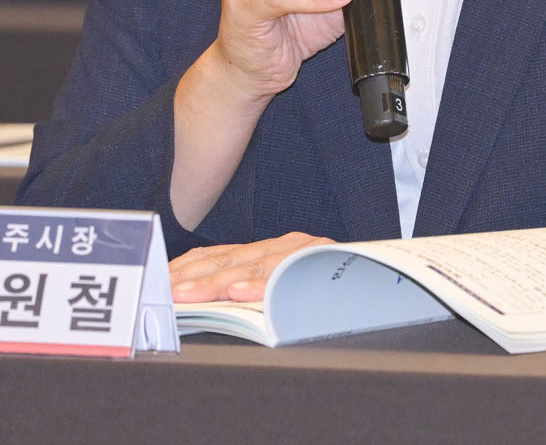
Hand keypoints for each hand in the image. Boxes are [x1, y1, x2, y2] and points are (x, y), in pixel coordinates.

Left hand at [169, 232, 333, 302]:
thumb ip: (254, 282)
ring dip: (218, 282)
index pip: (218, 255)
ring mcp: (299, 252)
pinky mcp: (319, 260)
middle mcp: (281, 245)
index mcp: (267, 248)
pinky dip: (264, 284)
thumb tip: (210, 299)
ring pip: (252, 265)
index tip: (161, 284)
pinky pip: (287, 274)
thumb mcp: (285, 280)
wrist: (384, 271)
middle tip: (167, 294)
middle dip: (194, 278)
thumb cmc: (330, 284)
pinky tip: (243, 293)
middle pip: (229, 259)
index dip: (189, 268)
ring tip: (192, 295)